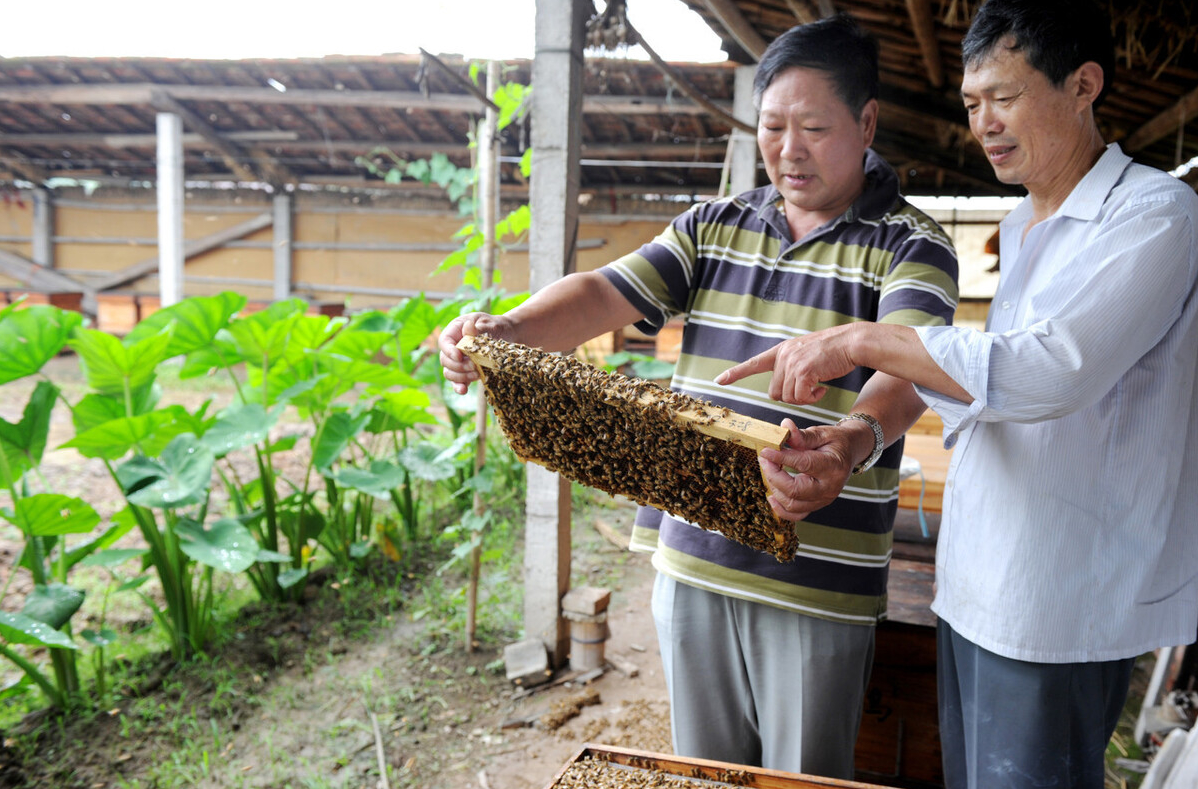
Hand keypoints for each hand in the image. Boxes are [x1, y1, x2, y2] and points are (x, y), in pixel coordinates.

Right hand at [438, 312, 513, 393]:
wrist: (507, 335)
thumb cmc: (496, 326)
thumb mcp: (488, 324)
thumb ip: (477, 328)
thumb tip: (468, 326)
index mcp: (455, 330)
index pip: (444, 341)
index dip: (449, 350)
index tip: (460, 356)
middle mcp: (453, 346)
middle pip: (445, 359)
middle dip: (458, 365)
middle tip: (474, 366)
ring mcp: (458, 360)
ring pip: (449, 372)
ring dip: (461, 376)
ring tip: (477, 374)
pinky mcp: (465, 371)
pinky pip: (457, 381)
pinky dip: (459, 386)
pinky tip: (464, 391)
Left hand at [716, 324, 858, 404]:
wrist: (851, 342)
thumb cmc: (832, 351)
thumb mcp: (805, 354)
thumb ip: (791, 367)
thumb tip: (786, 391)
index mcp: (781, 351)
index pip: (753, 363)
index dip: (736, 373)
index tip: (719, 380)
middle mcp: (783, 355)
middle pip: (775, 392)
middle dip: (791, 396)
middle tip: (810, 390)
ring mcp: (792, 362)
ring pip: (788, 397)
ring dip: (803, 398)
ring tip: (818, 386)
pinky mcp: (803, 371)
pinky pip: (800, 397)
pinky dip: (812, 398)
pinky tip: (823, 388)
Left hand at [759, 419, 856, 521]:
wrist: (849, 453)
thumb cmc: (835, 442)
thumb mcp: (821, 434)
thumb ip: (802, 435)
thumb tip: (784, 426)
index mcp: (833, 466)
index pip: (804, 464)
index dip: (781, 458)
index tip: (765, 451)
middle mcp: (830, 488)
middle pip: (795, 490)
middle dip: (774, 476)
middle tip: (764, 460)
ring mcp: (823, 500)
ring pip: (792, 504)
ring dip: (775, 488)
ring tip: (769, 470)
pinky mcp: (816, 505)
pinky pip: (796, 515)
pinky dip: (781, 509)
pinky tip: (771, 496)